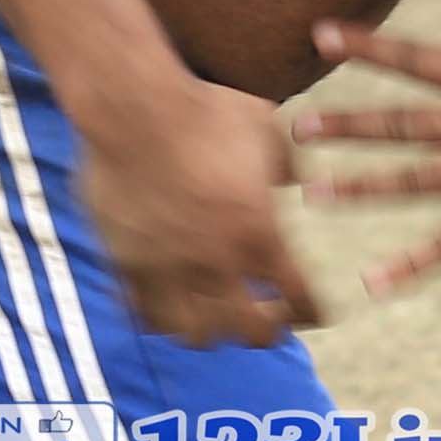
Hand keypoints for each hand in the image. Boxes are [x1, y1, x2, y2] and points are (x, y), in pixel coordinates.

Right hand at [87, 73, 319, 344]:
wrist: (131, 105)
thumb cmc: (204, 108)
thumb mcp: (265, 129)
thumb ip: (288, 164)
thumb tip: (296, 182)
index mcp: (259, 234)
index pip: (301, 300)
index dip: (313, 312)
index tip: (314, 313)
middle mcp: (217, 262)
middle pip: (252, 333)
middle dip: (267, 330)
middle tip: (266, 317)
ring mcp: (168, 268)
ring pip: (196, 335)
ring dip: (213, 329)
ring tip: (216, 315)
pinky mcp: (127, 264)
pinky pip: (145, 313)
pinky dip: (161, 315)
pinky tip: (168, 302)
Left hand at [292, 0, 440, 297]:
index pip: (415, 57)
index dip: (365, 45)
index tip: (318, 36)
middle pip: (398, 122)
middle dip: (343, 124)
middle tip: (294, 126)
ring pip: (410, 178)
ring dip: (357, 185)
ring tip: (311, 192)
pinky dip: (409, 266)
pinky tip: (370, 282)